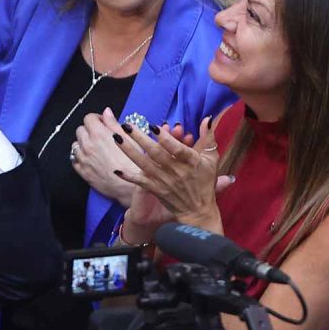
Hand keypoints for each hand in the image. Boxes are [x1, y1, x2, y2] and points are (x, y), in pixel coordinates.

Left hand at [72, 108, 138, 204]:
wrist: (130, 187)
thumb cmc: (134, 163)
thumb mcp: (129, 139)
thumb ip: (114, 123)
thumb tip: (106, 112)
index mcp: (99, 134)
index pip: (88, 118)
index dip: (96, 119)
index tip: (102, 124)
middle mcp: (88, 144)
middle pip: (80, 130)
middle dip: (89, 130)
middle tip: (100, 136)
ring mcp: (83, 158)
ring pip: (75, 144)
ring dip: (83, 144)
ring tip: (95, 149)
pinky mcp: (82, 171)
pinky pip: (74, 160)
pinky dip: (80, 157)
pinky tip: (90, 159)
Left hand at [114, 117, 229, 231]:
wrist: (198, 210)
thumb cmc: (205, 181)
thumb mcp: (211, 159)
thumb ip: (208, 138)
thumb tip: (207, 119)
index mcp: (191, 162)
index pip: (177, 149)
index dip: (165, 138)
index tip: (153, 126)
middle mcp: (176, 171)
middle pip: (156, 153)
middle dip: (140, 138)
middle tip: (127, 125)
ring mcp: (164, 181)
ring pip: (144, 164)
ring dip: (129, 151)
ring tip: (116, 138)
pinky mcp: (156, 190)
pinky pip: (141, 182)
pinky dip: (129, 177)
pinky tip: (117, 170)